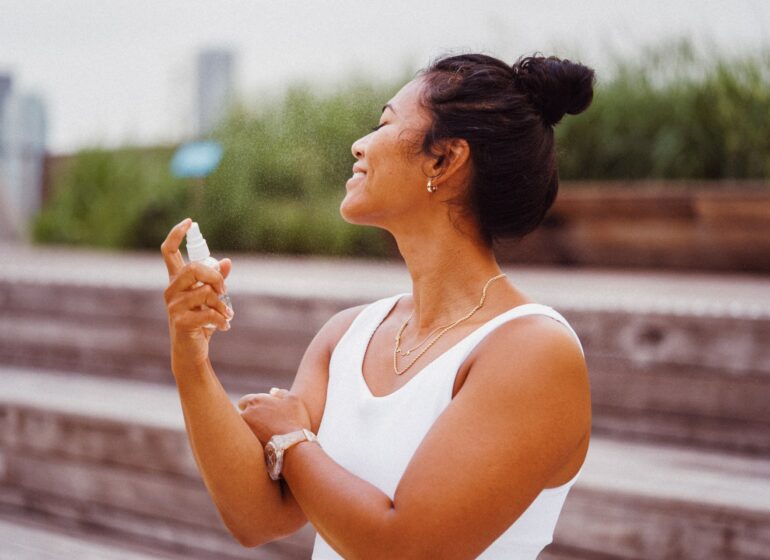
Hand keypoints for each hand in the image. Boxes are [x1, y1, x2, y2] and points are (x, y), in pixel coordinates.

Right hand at [161, 218, 233, 367]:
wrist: (191, 352)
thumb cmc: (200, 323)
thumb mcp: (210, 299)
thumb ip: (216, 280)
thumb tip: (227, 262)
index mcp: (176, 281)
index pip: (168, 252)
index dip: (176, 234)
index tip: (189, 222)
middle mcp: (171, 290)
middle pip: (193, 269)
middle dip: (215, 277)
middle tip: (224, 290)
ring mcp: (173, 306)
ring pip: (205, 293)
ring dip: (222, 304)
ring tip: (226, 315)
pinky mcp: (180, 321)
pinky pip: (209, 313)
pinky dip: (222, 319)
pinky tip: (225, 326)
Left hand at [238, 388, 311, 443]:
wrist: (292, 445)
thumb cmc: (294, 420)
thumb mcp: (293, 400)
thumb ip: (281, 393)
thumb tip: (272, 391)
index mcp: (255, 401)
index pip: (243, 401)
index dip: (252, 405)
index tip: (260, 410)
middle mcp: (245, 414)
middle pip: (242, 415)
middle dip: (250, 417)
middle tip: (264, 422)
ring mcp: (245, 430)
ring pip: (244, 428)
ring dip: (251, 429)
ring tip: (265, 434)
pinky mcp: (247, 444)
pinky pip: (248, 440)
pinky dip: (254, 439)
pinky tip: (265, 441)